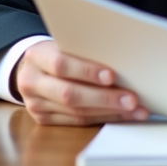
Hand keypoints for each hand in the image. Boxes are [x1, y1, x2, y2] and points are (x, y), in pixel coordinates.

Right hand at [12, 40, 148, 125]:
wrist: (31, 68)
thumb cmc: (57, 51)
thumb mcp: (64, 43)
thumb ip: (83, 51)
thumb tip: (122, 61)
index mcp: (37, 56)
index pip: (61, 64)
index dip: (87, 71)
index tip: (112, 76)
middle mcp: (32, 82)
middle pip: (69, 94)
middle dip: (104, 98)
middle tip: (132, 99)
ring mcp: (35, 104)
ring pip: (76, 112)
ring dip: (110, 112)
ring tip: (134, 109)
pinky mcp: (43, 120)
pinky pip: (77, 122)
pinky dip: (102, 118)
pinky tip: (120, 115)